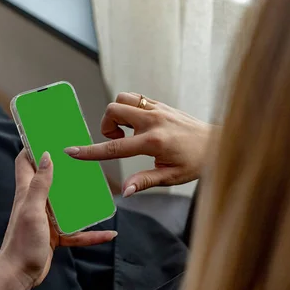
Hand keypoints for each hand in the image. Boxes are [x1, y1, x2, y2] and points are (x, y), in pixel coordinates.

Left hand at [0, 150, 116, 289]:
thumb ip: (40, 184)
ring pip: (67, 204)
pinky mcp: (55, 236)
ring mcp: (46, 219)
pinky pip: (77, 232)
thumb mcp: (32, 209)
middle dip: (65, 169)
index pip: (24, 162)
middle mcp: (35, 202)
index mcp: (27, 192)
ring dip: (82, 199)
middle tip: (82, 159)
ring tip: (99, 190)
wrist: (19, 274)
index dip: (32, 147)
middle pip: (50, 179)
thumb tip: (46, 156)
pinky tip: (108, 233)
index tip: (48, 135)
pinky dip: (91, 233)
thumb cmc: (22, 242)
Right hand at [64, 92, 212, 196]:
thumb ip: (145, 181)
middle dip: (105, 125)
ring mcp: (157, 109)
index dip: (89, 152)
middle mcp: (153, 121)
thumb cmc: (196, 162)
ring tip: (126, 132)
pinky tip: (137, 125)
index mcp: (153, 142)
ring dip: (116, 114)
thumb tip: (125, 191)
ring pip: (122, 99)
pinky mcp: (160, 104)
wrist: (218, 143)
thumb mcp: (171, 177)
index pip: (113, 148)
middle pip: (112, 110)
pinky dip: (128, 109)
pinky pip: (134, 98)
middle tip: (117, 141)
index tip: (71, 152)